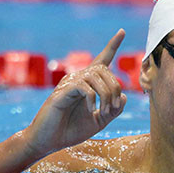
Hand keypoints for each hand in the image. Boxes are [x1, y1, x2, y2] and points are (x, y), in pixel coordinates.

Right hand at [22, 29, 127, 157]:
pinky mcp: (62, 92)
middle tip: (114, 108)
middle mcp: (78, 79)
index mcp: (88, 84)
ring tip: (104, 111)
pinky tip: (91, 110)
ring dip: (106, 95)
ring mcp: (69, 84)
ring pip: (96, 76)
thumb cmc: (71, 130)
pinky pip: (84, 86)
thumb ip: (114, 110)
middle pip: (104, 70)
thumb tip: (125, 96)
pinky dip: (93, 99)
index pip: (102, 60)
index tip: (122, 31)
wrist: (48, 141)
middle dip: (115, 89)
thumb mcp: (99, 121)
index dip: (112, 45)